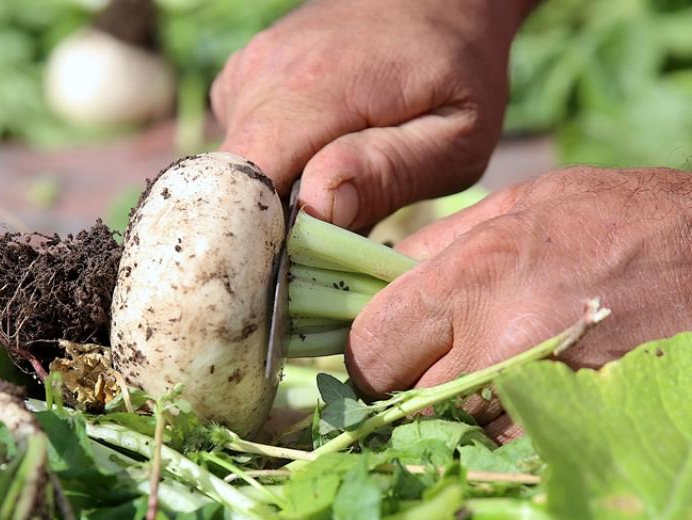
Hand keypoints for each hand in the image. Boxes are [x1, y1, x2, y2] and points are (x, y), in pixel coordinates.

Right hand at [212, 0, 529, 228]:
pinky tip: (316, 162)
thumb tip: (317, 209)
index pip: (244, 183)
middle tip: (328, 245)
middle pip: (233, 188)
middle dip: (269, 231)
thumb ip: (388, 171)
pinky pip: (240, 150)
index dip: (258, 241)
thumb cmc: (458, 72)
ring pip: (234, 172)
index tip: (295, 275)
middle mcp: (263, 76)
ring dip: (273, 200)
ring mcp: (245, 75)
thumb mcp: (454, 135)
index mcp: (314, 91)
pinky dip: (271, 172)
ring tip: (332, 196)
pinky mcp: (240, 82)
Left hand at [348, 95, 691, 440]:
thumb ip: (449, 244)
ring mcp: (546, 407)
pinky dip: (521, 451)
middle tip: (456, 376)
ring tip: (519, 392)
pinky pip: (517, 466)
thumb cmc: (652, 221)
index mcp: (478, 275)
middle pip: (403, 406)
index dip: (377, 354)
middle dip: (415, 394)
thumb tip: (382, 280)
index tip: (398, 355)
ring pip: (457, 444)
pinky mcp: (589, 449)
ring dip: (470, 427)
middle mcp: (500, 346)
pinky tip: (554, 420)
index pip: (368, 348)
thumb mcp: (538, 199)